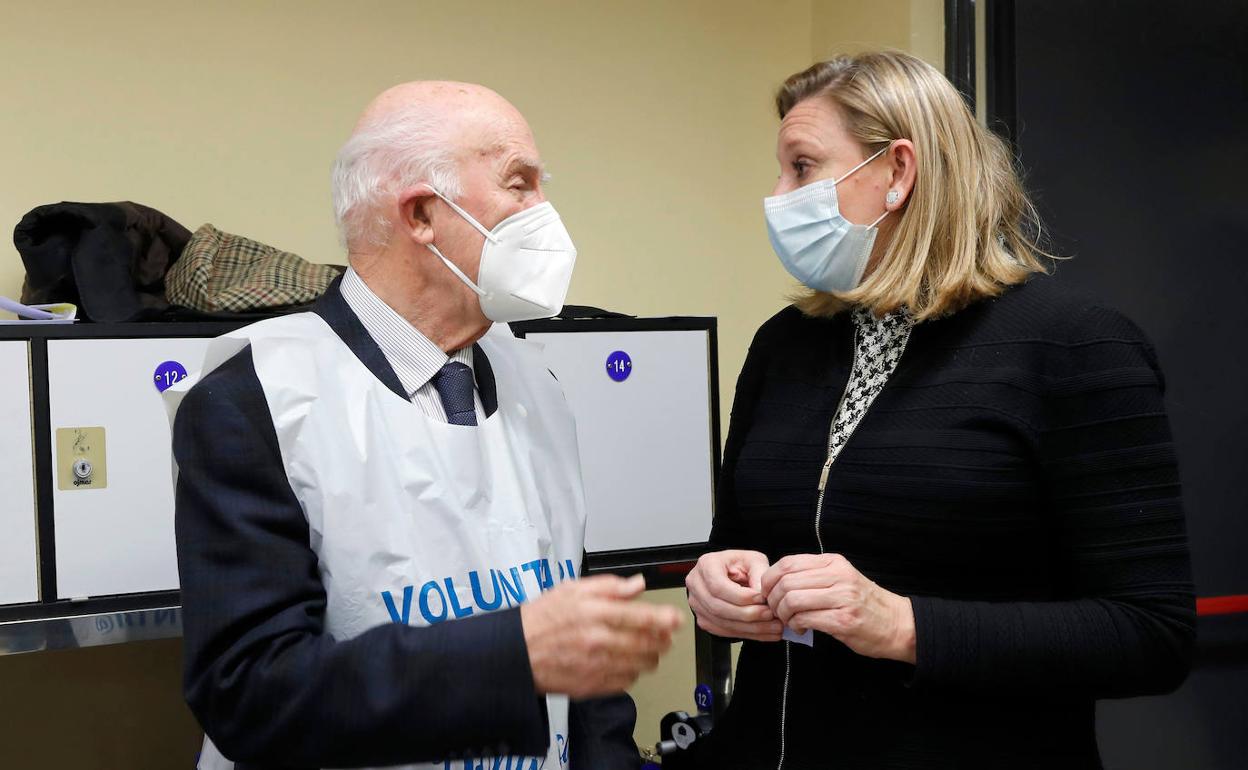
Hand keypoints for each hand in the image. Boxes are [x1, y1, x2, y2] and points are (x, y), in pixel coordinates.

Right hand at [521, 574, 682, 697]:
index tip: (676, 619)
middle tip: (666, 636)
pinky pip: (625, 682)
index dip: (665, 618)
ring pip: (640, 665)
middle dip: (663, 640)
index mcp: (595, 613)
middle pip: (646, 643)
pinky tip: (627, 663)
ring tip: (649, 649)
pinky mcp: (592, 686)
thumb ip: (609, 586)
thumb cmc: (542, 619)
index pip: (641, 616)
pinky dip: (633, 673)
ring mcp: (596, 665)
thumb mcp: (572, 589)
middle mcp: (598, 640)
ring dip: (651, 657)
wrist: (516, 652)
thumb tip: (637, 584)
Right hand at [685, 550, 782, 641]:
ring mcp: (698, 605)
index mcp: (706, 565)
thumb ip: (759, 574)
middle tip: (769, 614)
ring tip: (772, 625)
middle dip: (747, 614)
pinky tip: (764, 632)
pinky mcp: (705, 620)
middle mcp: (697, 585)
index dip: (740, 596)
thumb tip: (762, 594)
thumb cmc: (740, 565)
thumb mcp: (753, 560)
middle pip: (718, 607)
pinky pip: (724, 631)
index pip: (718, 586)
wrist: (732, 574)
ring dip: (750, 627)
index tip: (761, 598)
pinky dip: (747, 634)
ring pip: (722, 623)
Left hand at [761, 554, 915, 662]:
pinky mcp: (843, 620)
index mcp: (833, 563)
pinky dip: (795, 625)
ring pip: (792, 600)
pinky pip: (805, 619)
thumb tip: (776, 582)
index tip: (768, 593)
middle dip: (773, 600)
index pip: (787, 563)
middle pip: (785, 582)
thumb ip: (813, 575)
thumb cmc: (864, 603)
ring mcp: (842, 598)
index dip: (769, 579)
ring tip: (789, 621)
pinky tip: (800, 629)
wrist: (898, 624)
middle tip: (777, 611)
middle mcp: (838, 576)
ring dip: (783, 615)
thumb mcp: (841, 578)